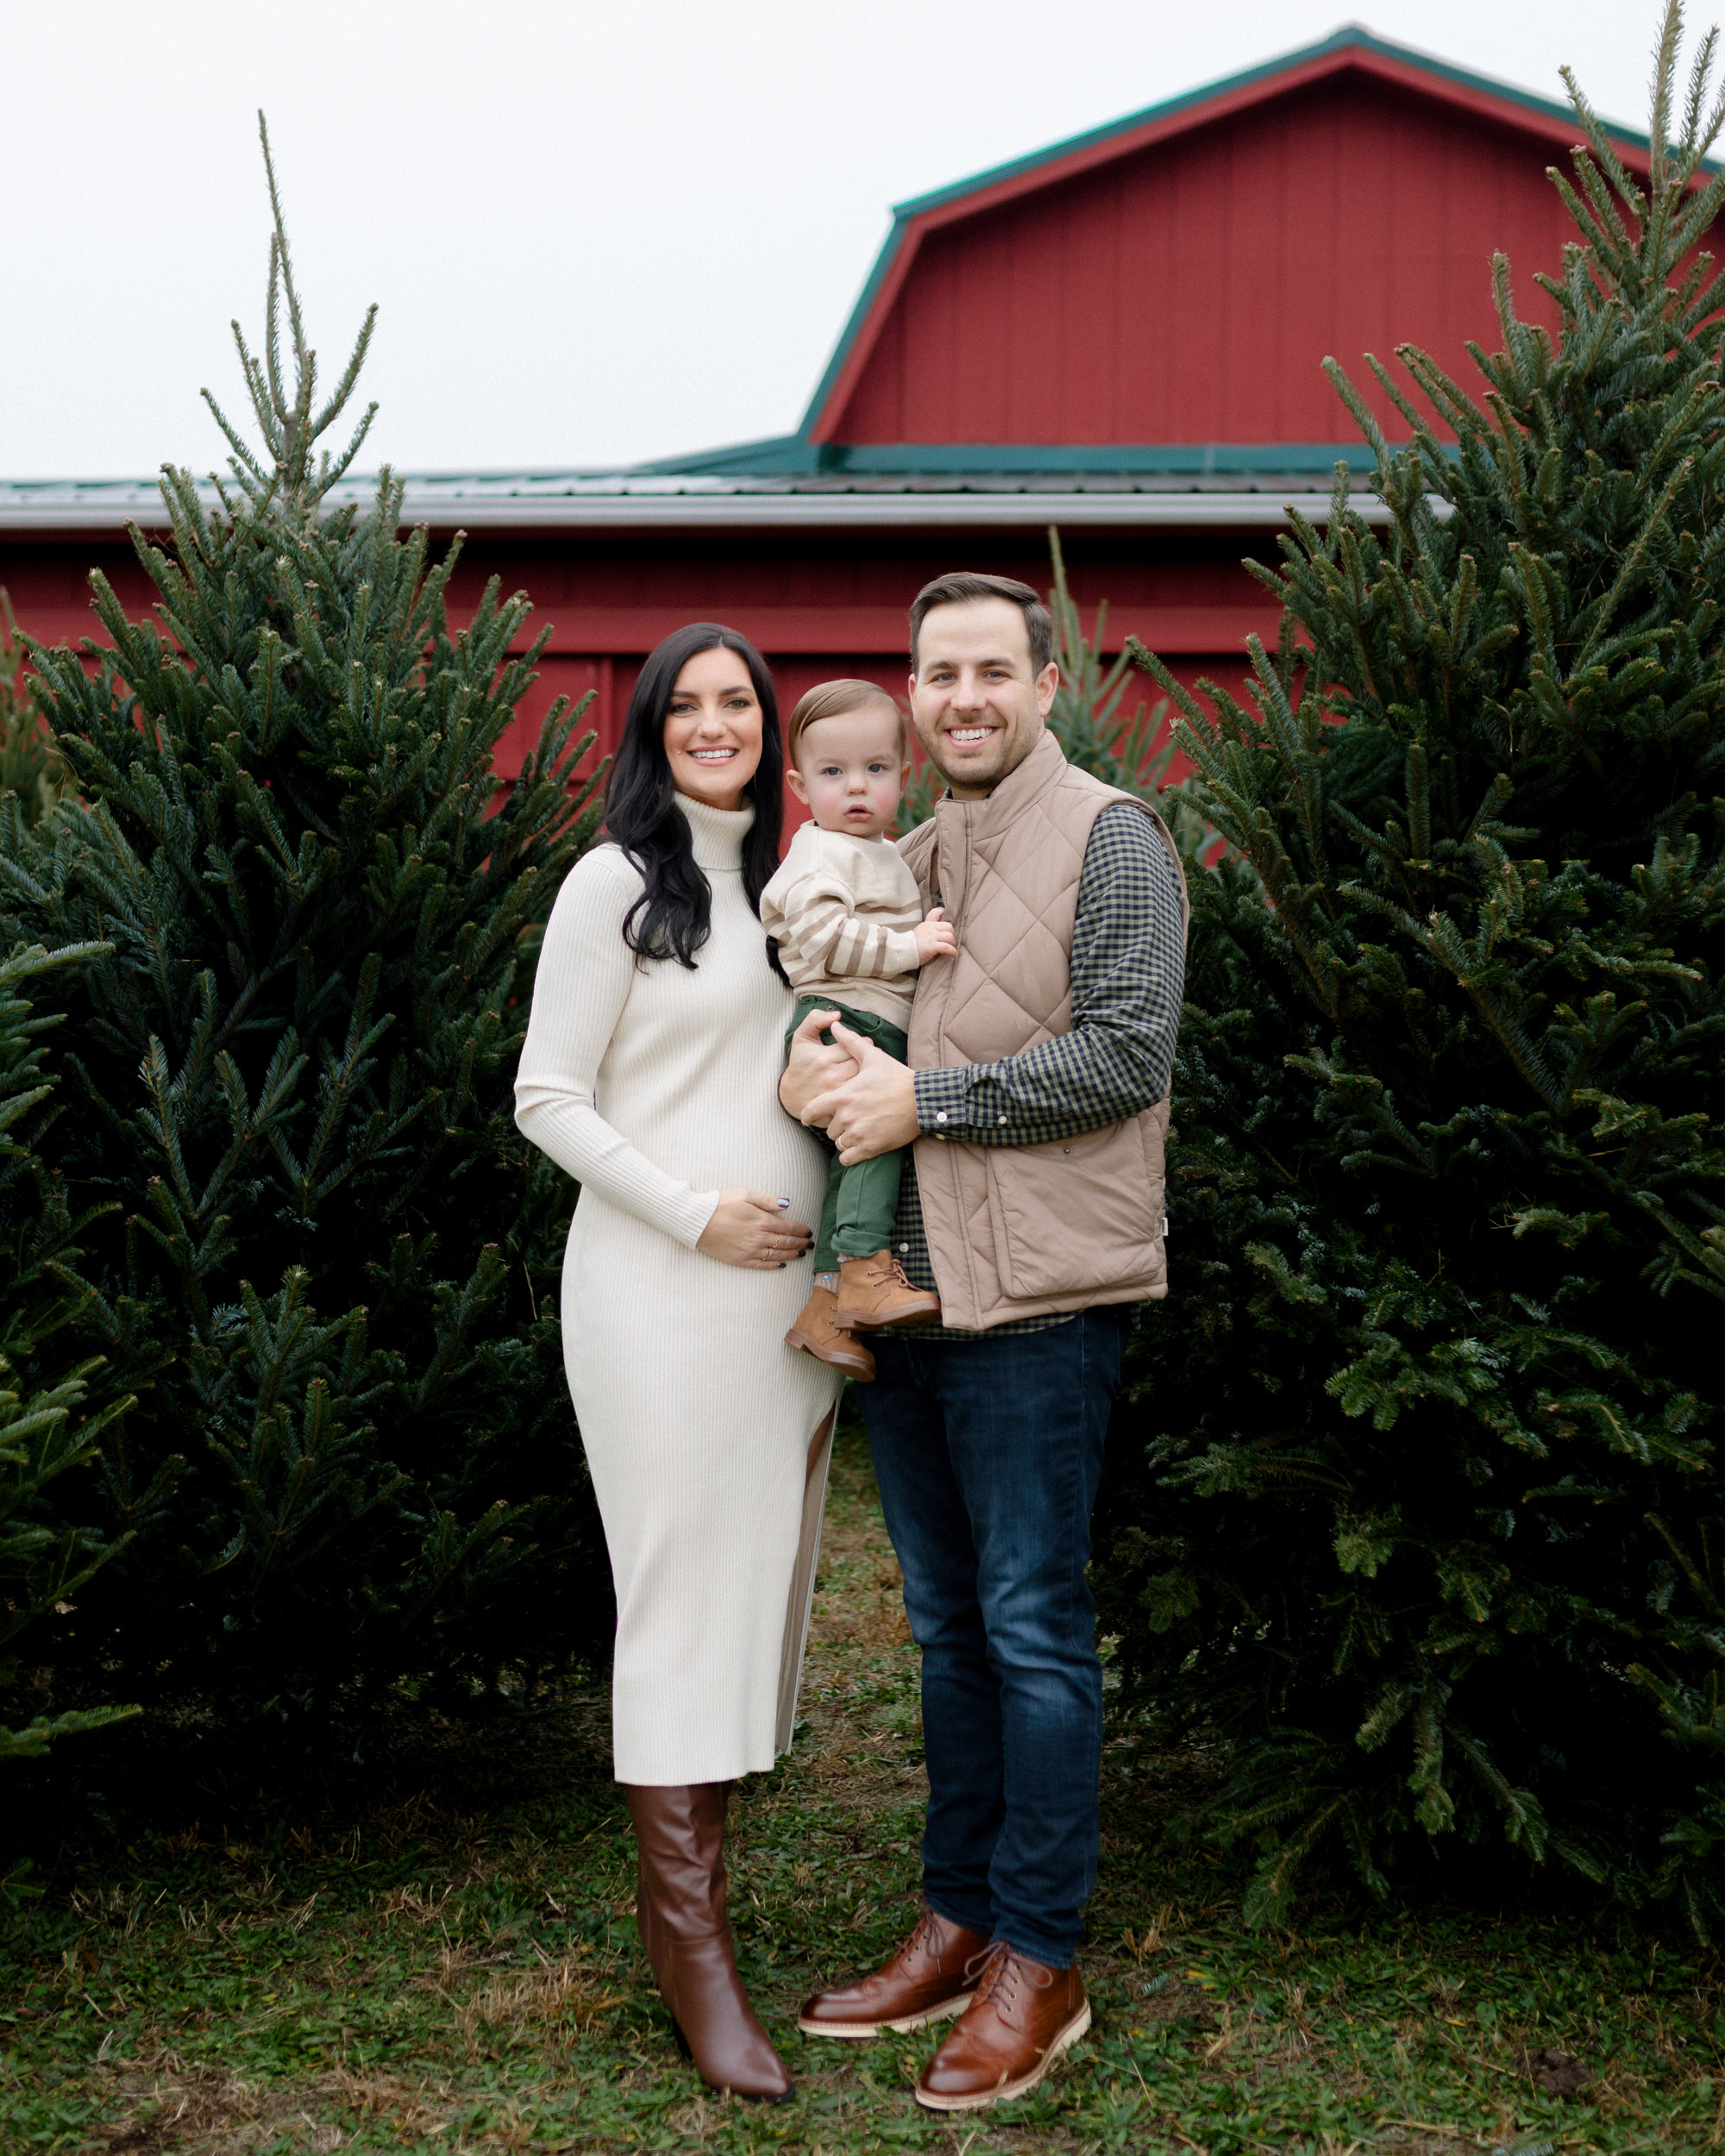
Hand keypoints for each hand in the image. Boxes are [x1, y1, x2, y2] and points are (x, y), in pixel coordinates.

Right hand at [697, 1189, 813, 1268]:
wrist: (699, 1221)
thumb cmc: (721, 1204)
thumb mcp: (745, 1195)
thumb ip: (768, 1200)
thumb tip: (787, 1203)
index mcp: (763, 1221)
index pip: (789, 1228)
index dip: (801, 1230)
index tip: (809, 1232)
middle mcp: (760, 1238)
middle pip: (786, 1242)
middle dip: (800, 1243)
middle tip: (809, 1245)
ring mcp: (751, 1251)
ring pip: (777, 1255)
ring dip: (791, 1255)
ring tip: (801, 1254)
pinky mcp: (741, 1260)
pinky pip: (762, 1265)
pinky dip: (774, 1266)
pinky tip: (782, 1265)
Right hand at [779, 1004, 859, 1125]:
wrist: (790, 1095)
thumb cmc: (800, 1064)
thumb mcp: (801, 1037)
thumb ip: (815, 1020)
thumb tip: (837, 1014)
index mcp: (825, 1057)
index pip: (858, 1045)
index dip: (863, 1043)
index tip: (859, 1045)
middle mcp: (832, 1076)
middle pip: (865, 1064)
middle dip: (869, 1059)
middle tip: (866, 1058)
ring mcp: (836, 1094)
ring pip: (865, 1081)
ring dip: (869, 1075)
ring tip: (866, 1071)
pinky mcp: (840, 1108)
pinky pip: (860, 1098)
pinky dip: (864, 1092)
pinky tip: (861, 1087)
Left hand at [811, 1022, 919, 1164]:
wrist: (922, 1100)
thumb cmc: (897, 1077)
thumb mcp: (873, 1057)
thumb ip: (850, 1042)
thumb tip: (835, 1025)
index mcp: (842, 1095)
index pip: (812, 1110)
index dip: (807, 1115)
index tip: (808, 1118)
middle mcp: (846, 1116)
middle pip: (829, 1128)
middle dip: (836, 1125)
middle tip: (849, 1120)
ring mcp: (858, 1134)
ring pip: (838, 1143)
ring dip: (845, 1139)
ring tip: (857, 1131)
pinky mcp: (870, 1148)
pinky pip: (848, 1158)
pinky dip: (851, 1154)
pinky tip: (859, 1146)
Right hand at [913, 906, 956, 963]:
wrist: (901, 951)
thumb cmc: (909, 945)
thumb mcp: (917, 933)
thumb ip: (926, 930)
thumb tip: (936, 933)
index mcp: (926, 924)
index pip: (935, 913)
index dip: (942, 912)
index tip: (945, 914)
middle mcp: (930, 929)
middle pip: (949, 926)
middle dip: (951, 934)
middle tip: (949, 940)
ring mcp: (931, 937)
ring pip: (950, 936)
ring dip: (952, 943)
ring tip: (950, 948)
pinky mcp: (932, 947)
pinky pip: (947, 947)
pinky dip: (952, 951)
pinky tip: (953, 955)